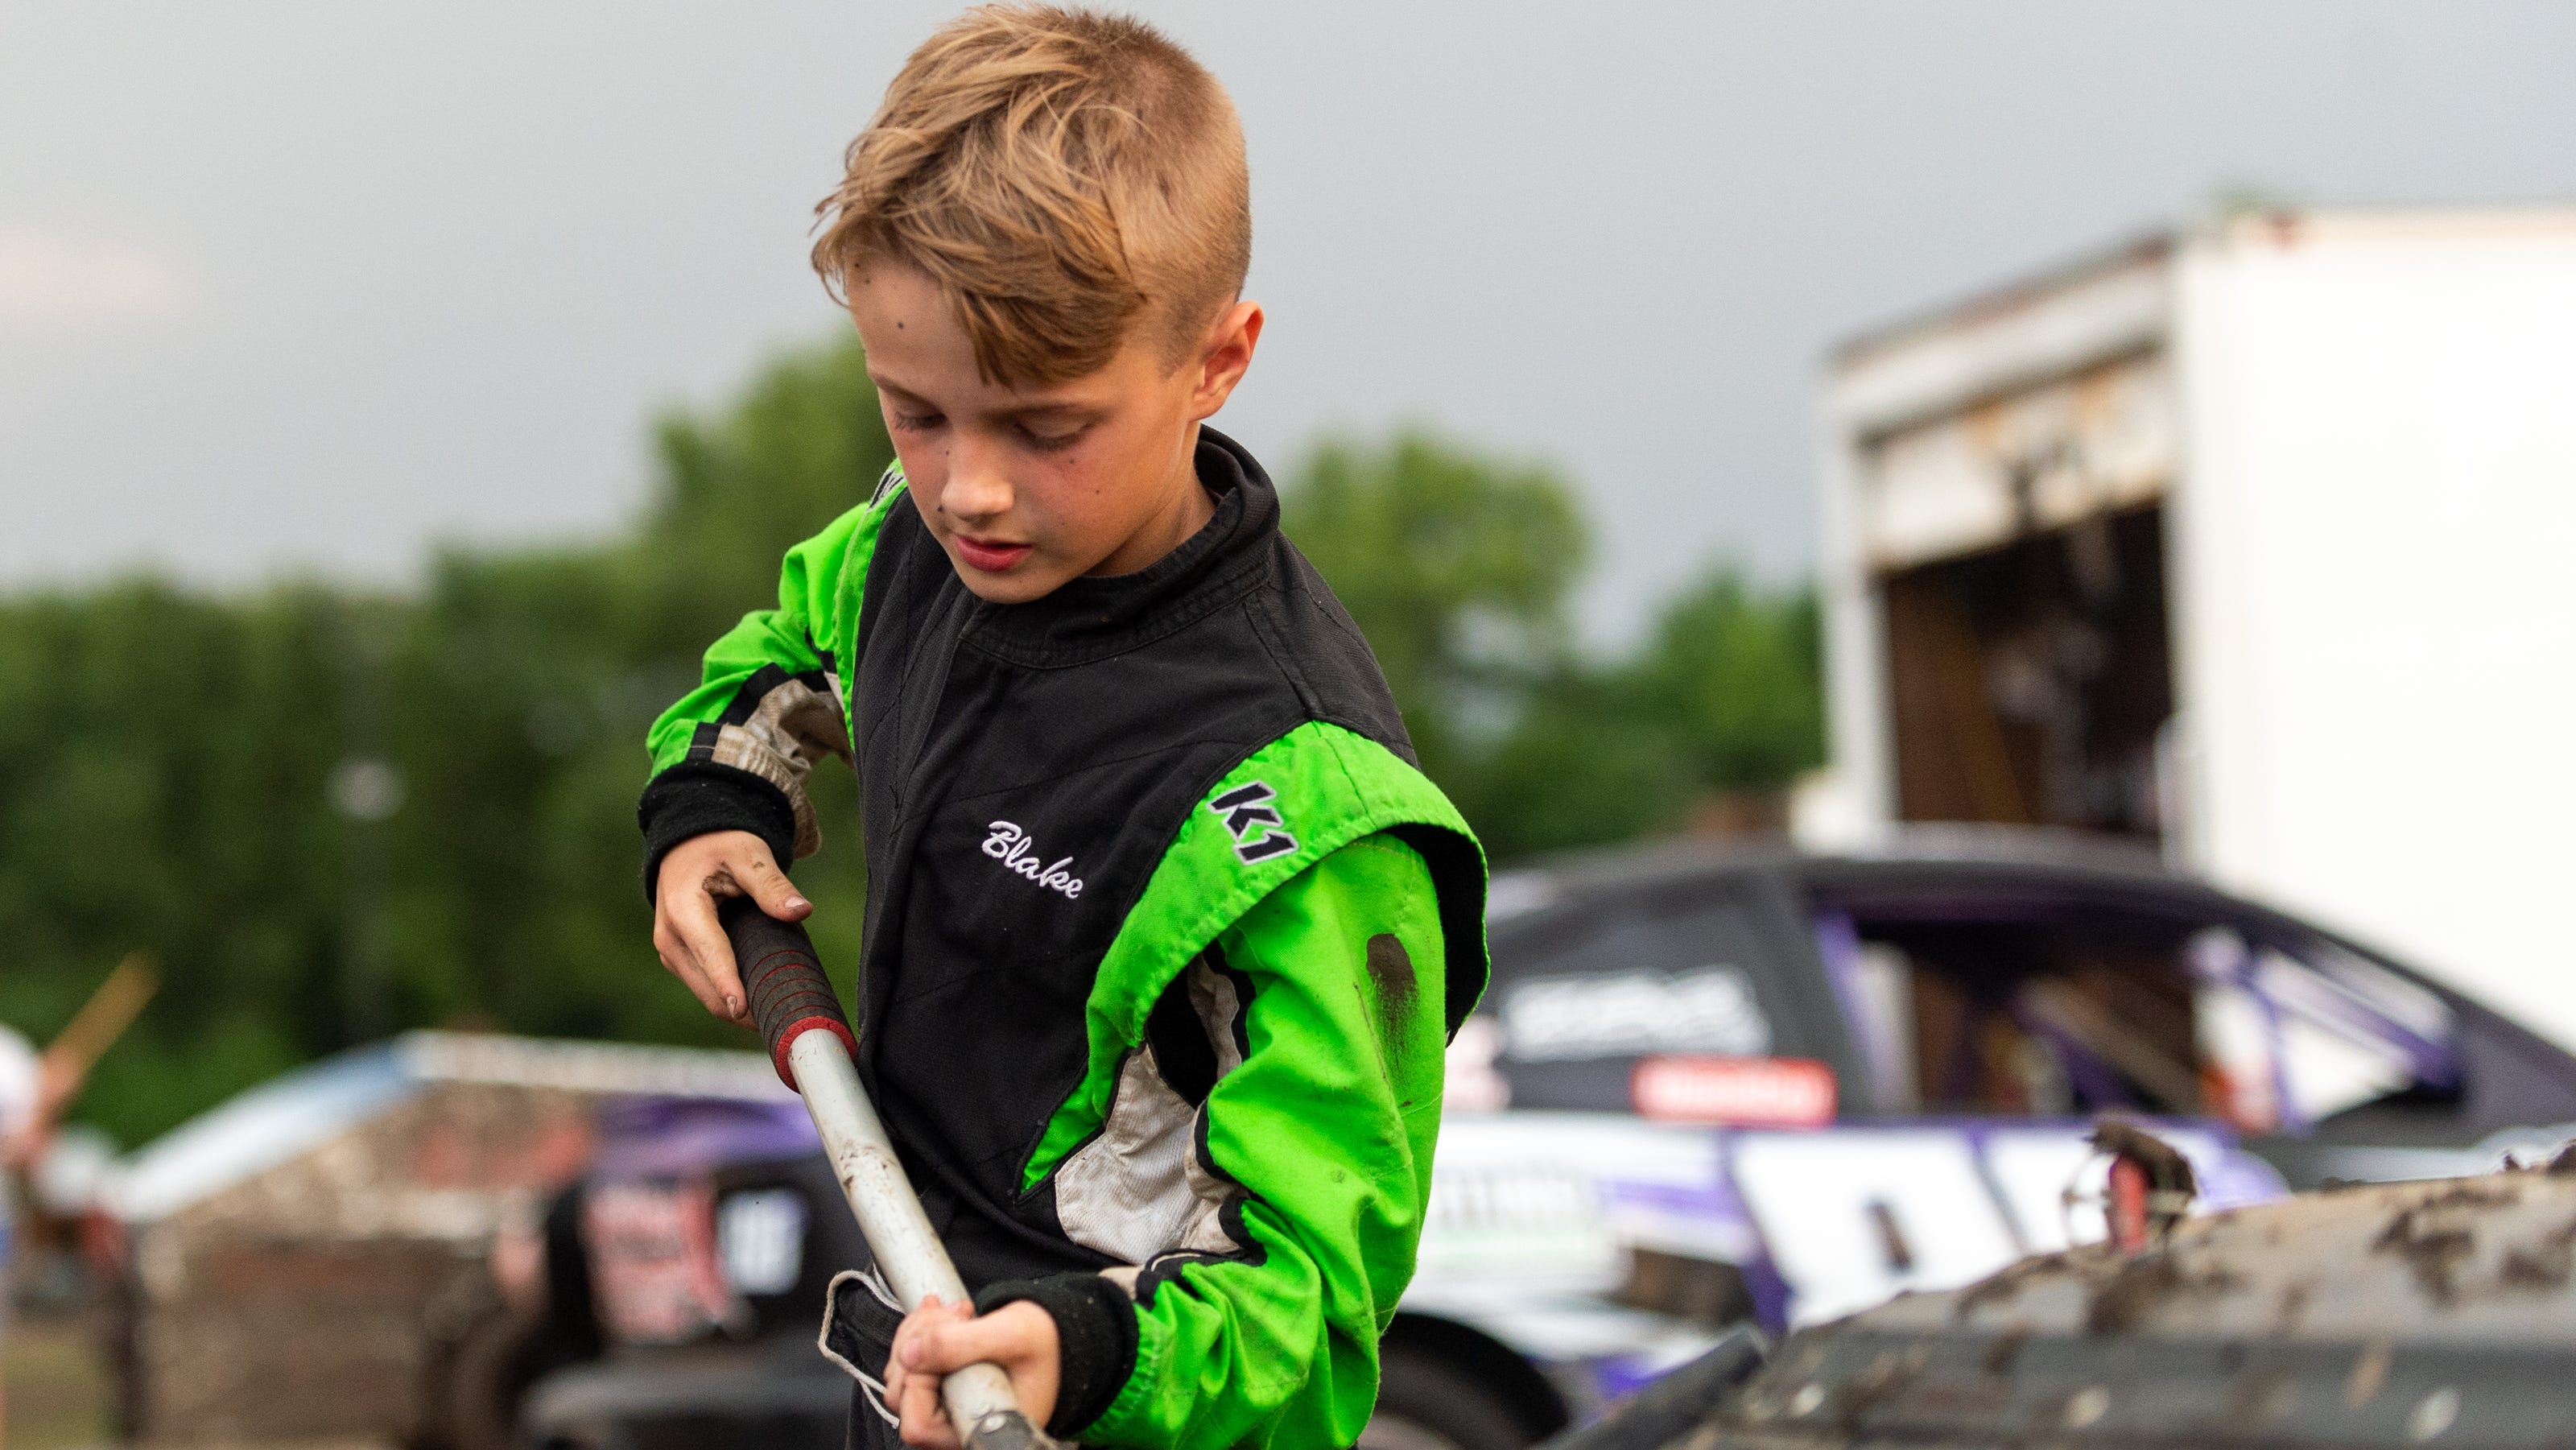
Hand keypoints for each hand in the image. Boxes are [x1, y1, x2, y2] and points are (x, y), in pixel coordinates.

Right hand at [651, 830, 811, 1023]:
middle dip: (742, 1009)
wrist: (690, 846)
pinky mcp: (681, 961)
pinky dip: (733, 1000)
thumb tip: (801, 912)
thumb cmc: (721, 847)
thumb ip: (772, 885)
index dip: (727, 982)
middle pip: (707, 986)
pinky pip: (707, 989)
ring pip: (706, 995)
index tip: (743, 1010)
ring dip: (740, 1011)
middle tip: (786, 1024)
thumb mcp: (749, 855)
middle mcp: (670, 938)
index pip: (709, 952)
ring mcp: (673, 954)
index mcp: (684, 909)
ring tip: (780, 1022)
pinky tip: (764, 1009)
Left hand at [887, 1296, 1060, 1448]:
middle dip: (918, 1344)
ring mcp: (946, 1411)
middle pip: (902, 1398)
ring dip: (918, 1334)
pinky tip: (945, 1317)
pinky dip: (919, 1334)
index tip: (948, 1340)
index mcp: (979, 1430)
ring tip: (955, 1313)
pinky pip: (909, 1366)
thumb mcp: (1014, 1334)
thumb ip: (962, 1343)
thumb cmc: (1049, 1347)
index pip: (920, 1424)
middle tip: (954, 1316)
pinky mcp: (940, 1391)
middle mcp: (958, 1428)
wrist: (1059, 1340)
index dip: (921, 1379)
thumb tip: (910, 1353)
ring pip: (901, 1378)